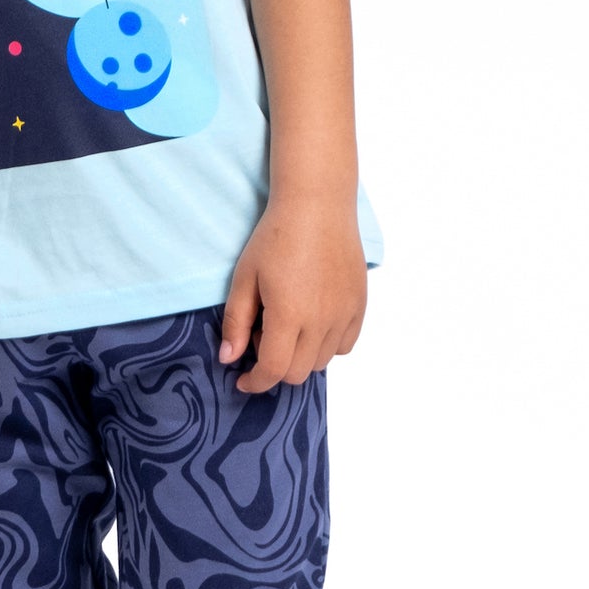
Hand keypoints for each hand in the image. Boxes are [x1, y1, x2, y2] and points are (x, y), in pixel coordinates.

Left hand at [219, 195, 367, 393]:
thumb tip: (228, 358)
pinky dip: (326, 345)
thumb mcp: (244, 277)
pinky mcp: (359, 306)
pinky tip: (312, 321)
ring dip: (300, 356)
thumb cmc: (276, 238)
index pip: (274, 371)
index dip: (255, 382)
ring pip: (322, 362)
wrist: (317, 207)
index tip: (243, 379)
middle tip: (263, 334)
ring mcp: (344, 314)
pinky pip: (344, 345)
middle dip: (275, 366)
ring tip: (288, 322)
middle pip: (298, 372)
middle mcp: (321, 321)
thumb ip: (236, 322)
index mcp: (289, 315)